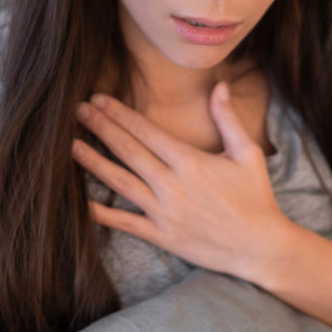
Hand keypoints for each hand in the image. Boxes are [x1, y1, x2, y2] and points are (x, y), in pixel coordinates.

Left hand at [72, 81, 293, 281]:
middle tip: (78, 110)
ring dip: (93, 162)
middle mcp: (171, 184)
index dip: (119, 112)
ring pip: (120, 182)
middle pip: (127, 150)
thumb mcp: (247, 153)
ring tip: (71, 145)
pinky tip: (80, 200)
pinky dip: (100, 212)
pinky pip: (124, 223)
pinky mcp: (160, 235)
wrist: (259, 247)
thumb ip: (228, 118)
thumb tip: (220, 85)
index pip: (145, 130)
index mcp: (190, 161)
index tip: (99, 98)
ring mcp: (163, 211)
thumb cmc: (255, 197)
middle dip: (100, 127)